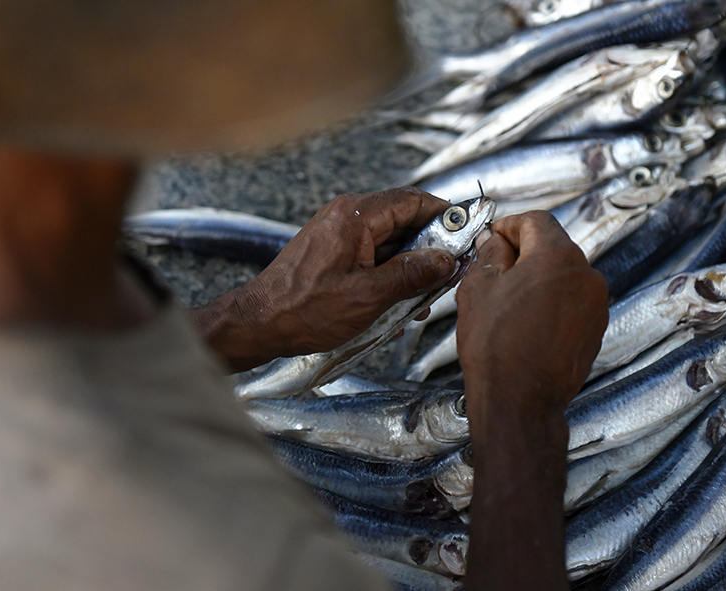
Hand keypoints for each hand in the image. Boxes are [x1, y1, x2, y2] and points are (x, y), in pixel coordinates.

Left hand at [193, 187, 456, 370]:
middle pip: (402, 219)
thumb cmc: (305, 310)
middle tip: (448, 274)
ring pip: (388, 239)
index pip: (413, 200)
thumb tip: (445, 260)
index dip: (445, 215)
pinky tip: (397, 302)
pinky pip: (370, 253)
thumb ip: (411, 275)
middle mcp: (345, 215)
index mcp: (355, 216)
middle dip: (429, 246)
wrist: (258, 323)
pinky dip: (387, 272)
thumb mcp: (369, 296)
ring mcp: (336, 232)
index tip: (467, 233)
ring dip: (408, 265)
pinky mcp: (331, 250)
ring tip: (421, 298)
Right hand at [456, 212, 607, 590]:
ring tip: (508, 300)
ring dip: (538, 278)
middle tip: (494, 269)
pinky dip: (552, 301)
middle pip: (552, 246)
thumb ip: (489, 256)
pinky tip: (527, 321)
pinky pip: (572, 300)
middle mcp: (585, 273)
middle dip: (524, 252)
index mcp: (556, 255)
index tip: (493, 238)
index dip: (509, 225)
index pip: (534, 221)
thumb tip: (497, 243)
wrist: (521, 402)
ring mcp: (595, 302)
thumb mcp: (477, 290)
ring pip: (563, 274)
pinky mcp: (596, 327)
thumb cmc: (495, 346)